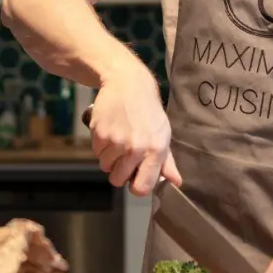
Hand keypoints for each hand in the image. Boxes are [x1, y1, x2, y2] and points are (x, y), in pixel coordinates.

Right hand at [89, 66, 181, 196]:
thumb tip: (175, 183)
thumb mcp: (163, 134)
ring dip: (109, 158)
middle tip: (124, 155)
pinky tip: (110, 131)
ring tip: (118, 139)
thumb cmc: (148, 111)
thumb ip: (167, 162)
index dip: (136, 187)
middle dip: (119, 171)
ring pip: (105, 166)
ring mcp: (116, 142)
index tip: (135, 178)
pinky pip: (96, 152)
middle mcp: (136, 148)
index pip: (142, 188)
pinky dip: (101, 146)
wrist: (127, 84)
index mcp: (156, 151)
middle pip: (118, 181)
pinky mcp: (100, 134)